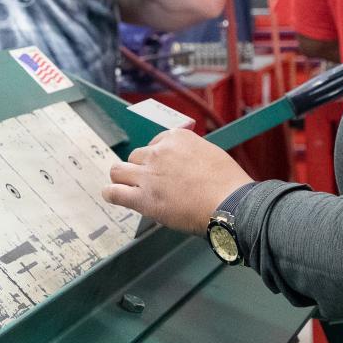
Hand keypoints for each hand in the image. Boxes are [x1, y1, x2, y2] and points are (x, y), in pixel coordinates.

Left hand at [103, 129, 251, 235]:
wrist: (231, 204)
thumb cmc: (227, 183)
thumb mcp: (211, 153)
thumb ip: (190, 153)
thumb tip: (184, 161)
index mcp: (176, 138)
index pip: (155, 143)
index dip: (157, 158)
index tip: (162, 167)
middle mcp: (159, 152)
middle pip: (136, 156)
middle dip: (142, 168)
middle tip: (151, 181)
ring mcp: (149, 175)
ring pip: (119, 170)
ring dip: (122, 178)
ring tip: (127, 186)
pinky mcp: (143, 198)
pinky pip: (114, 192)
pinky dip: (111, 194)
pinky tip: (113, 195)